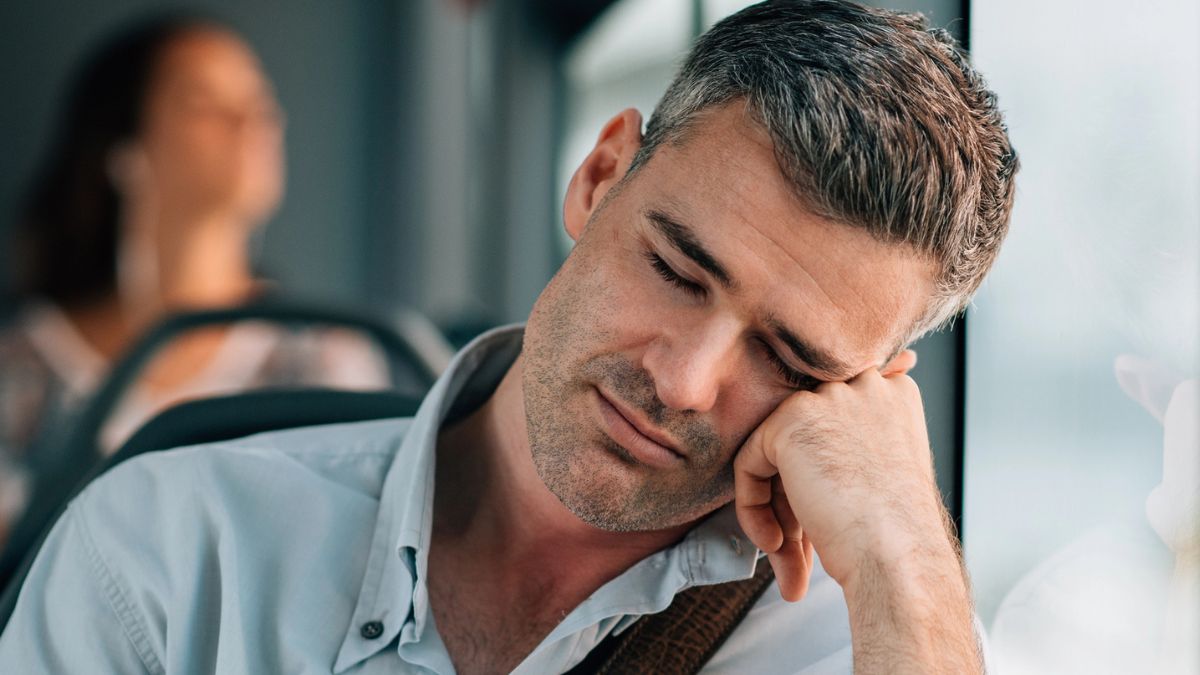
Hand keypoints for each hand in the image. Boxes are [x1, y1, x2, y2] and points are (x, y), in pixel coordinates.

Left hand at [733, 350, 953, 599]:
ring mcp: (831, 397)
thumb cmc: (899, 537)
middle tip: (799, 549)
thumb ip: (850, 450)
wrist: (900, 559)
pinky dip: (753, 506)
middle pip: (806, 438)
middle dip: (795, 500)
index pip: (835, 425)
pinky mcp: (792, 420)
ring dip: (777, 511)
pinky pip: (751, 462)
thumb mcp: (884, 474)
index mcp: (895, 395)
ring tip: (785, 557)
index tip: (822, 518)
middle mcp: (866, 385)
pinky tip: (775, 544)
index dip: (821, 473)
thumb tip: (804, 462)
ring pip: (777, 452)